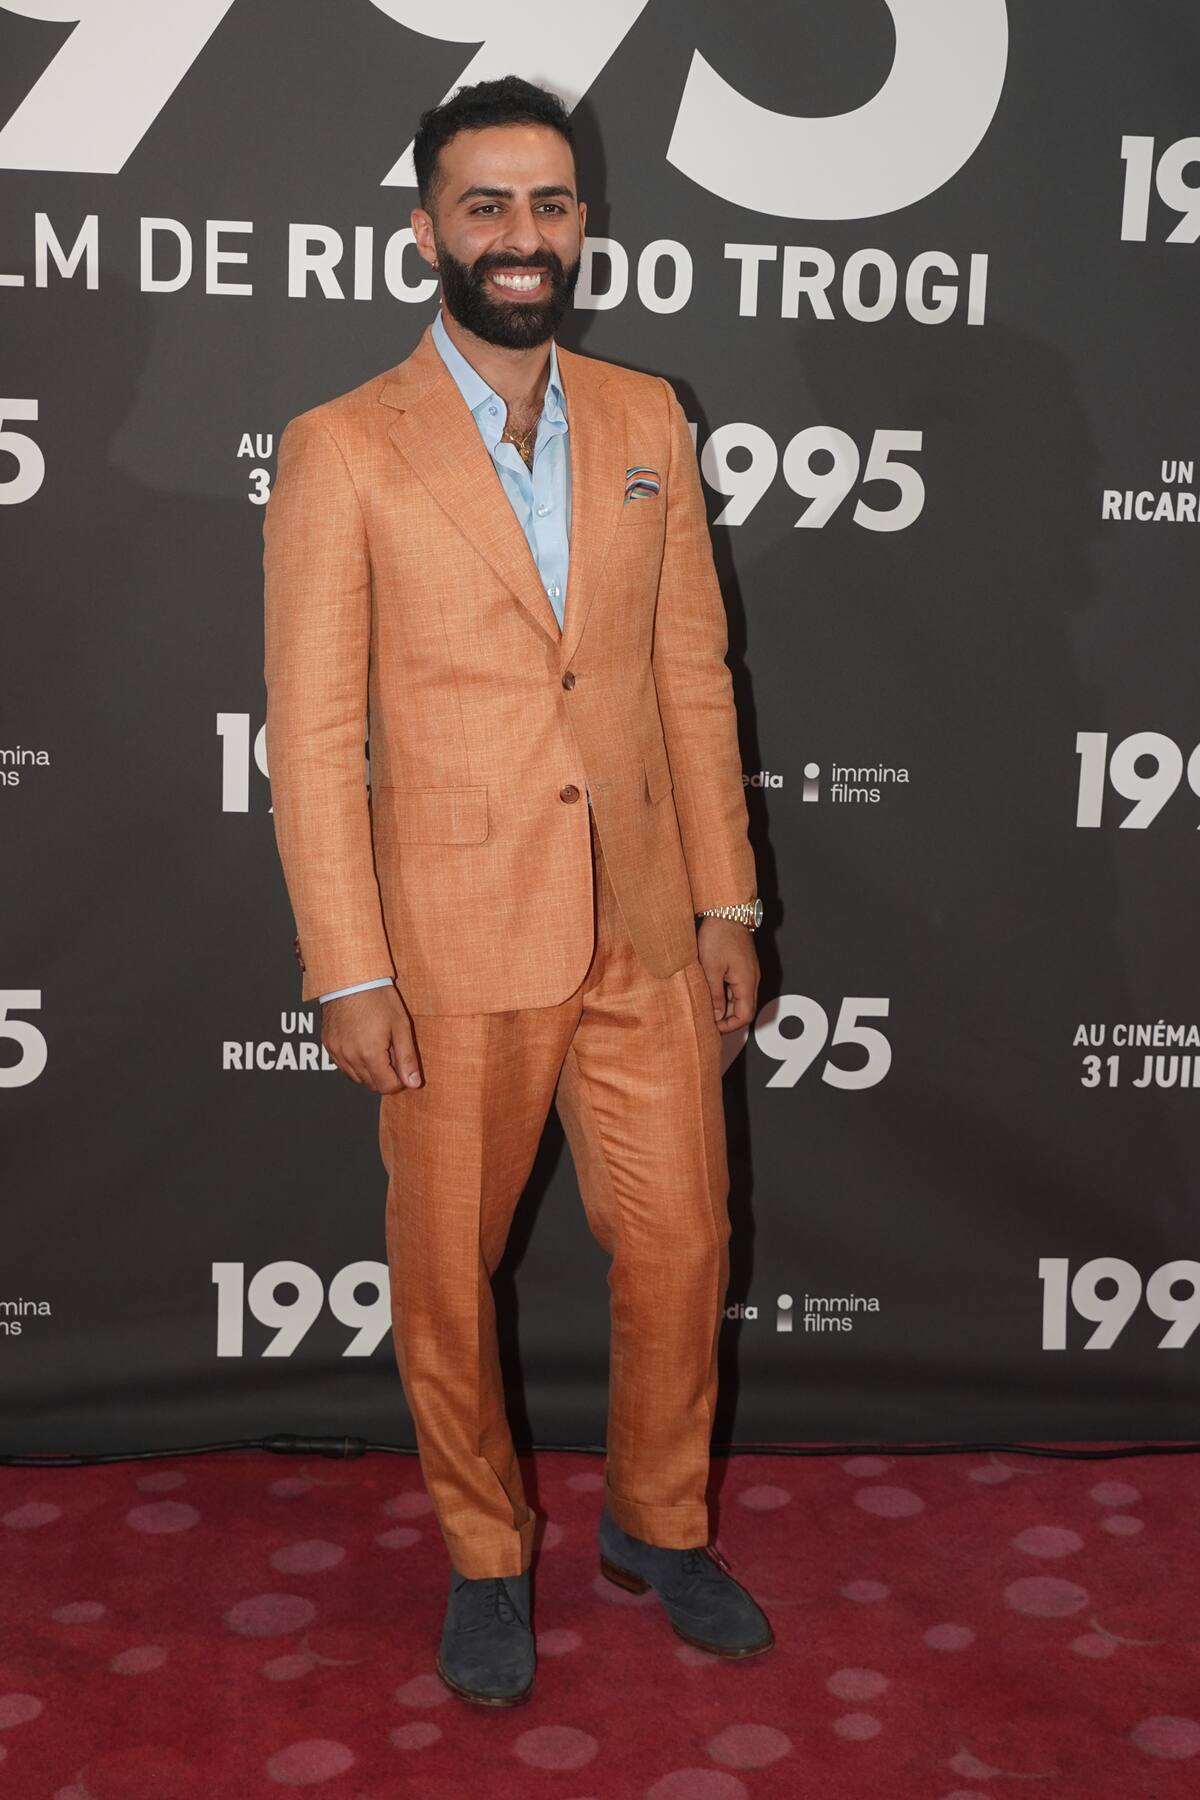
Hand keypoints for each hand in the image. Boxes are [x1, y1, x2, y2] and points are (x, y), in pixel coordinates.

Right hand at [320, 984, 422, 1093]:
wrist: (351, 978)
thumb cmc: (378, 998)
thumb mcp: (401, 1026)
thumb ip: (407, 1058)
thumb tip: (413, 1083)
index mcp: (370, 1054)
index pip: (386, 1087)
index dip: (399, 1081)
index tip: (403, 1068)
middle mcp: (350, 1057)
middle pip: (371, 1085)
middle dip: (385, 1077)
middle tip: (393, 1055)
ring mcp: (336, 1051)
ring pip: (356, 1078)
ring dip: (369, 1072)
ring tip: (378, 1049)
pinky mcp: (328, 1045)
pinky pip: (343, 1066)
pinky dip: (354, 1064)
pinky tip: (363, 1047)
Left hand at [696, 917, 758, 1033]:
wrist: (727, 912)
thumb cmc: (718, 936)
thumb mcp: (710, 969)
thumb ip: (714, 995)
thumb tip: (716, 1016)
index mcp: (746, 982)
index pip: (745, 1016)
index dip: (729, 1026)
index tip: (712, 1026)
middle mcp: (752, 979)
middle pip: (745, 1009)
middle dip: (727, 1018)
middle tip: (707, 1019)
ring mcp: (749, 972)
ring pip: (741, 999)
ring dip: (725, 1006)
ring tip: (706, 1005)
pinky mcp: (743, 966)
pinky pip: (738, 987)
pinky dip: (726, 994)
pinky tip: (711, 991)